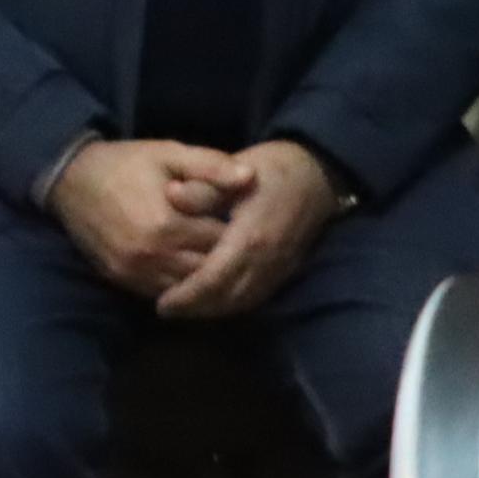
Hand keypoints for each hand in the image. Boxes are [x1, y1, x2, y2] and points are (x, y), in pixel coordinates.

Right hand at [43, 138, 232, 298]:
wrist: (70, 179)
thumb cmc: (125, 163)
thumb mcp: (169, 154)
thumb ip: (211, 166)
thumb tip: (251, 177)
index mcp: (167, 223)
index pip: (222, 243)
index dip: (241, 237)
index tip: (252, 228)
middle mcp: (151, 255)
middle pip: (207, 271)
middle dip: (227, 262)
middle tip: (244, 252)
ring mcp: (134, 272)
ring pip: (186, 289)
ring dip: (206, 280)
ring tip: (223, 266)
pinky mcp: (121, 280)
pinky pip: (162, 295)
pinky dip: (181, 289)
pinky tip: (194, 276)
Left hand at [158, 142, 342, 319]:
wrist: (317, 174)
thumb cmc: (271, 168)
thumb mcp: (233, 169)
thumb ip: (202, 188)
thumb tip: (170, 195)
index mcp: (250, 237)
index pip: (214, 279)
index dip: (186, 295)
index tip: (161, 303)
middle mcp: (267, 260)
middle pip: (227, 298)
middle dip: (195, 308)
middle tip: (166, 309)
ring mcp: (279, 268)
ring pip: (243, 302)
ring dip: (213, 310)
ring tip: (185, 309)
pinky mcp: (286, 270)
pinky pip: (257, 297)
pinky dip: (233, 304)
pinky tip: (215, 301)